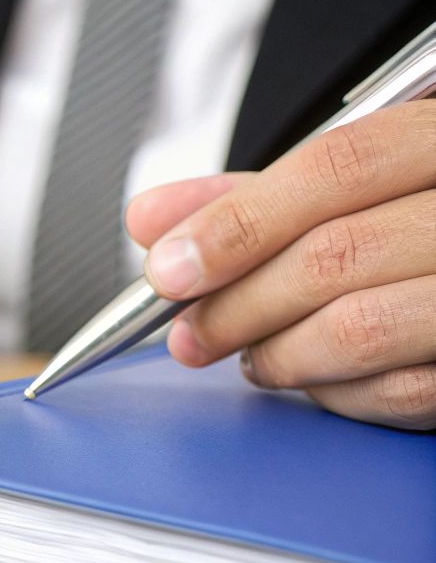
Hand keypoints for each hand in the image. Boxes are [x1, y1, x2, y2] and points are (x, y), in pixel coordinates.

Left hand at [126, 102, 435, 429]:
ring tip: (250, 359)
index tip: (168, 269)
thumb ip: (256, 199)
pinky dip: (336, 394)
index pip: (334, 169)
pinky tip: (314, 381)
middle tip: (188, 335)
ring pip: (359, 328)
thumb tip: (152, 221)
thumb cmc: (417, 217)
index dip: (237, 224)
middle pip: (334, 255)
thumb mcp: (354, 187)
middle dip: (236, 305)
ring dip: (278, 355)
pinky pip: (400, 389)